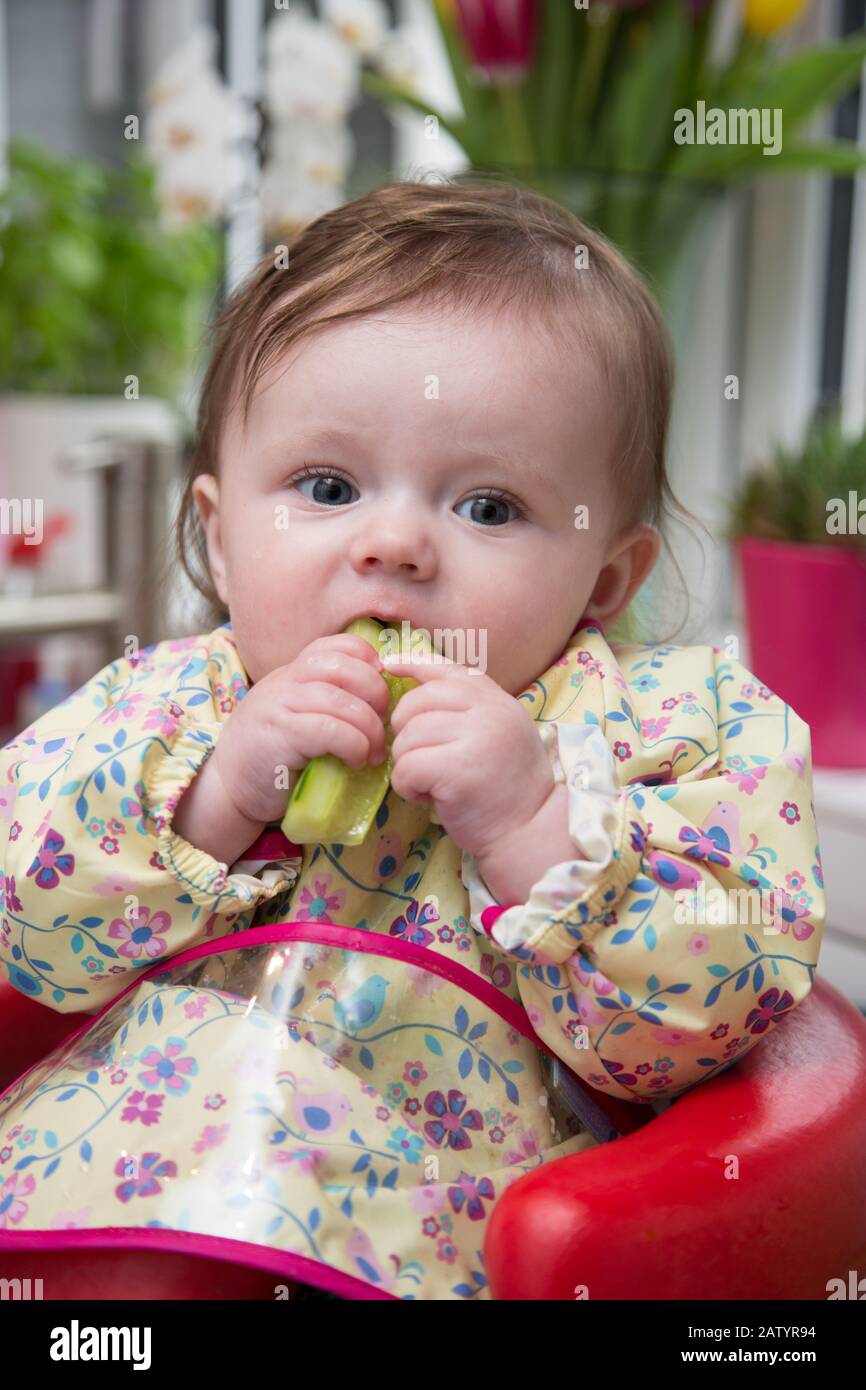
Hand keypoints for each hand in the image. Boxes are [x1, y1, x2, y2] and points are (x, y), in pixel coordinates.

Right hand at [210, 634, 390, 826]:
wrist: (226, 789)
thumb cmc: (272, 758)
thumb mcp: (298, 718)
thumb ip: (327, 704)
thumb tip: (383, 705)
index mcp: (292, 673)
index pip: (337, 645)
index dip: (368, 660)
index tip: (381, 691)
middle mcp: (284, 681)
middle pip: (344, 666)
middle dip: (376, 693)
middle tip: (385, 725)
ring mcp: (278, 705)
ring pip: (340, 700)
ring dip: (369, 728)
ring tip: (374, 753)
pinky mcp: (278, 735)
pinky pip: (329, 730)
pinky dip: (353, 745)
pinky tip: (356, 761)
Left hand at [382, 651, 555, 859]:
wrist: (530, 831)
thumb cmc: (507, 787)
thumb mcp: (498, 733)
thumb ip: (468, 708)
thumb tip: (415, 681)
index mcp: (497, 700)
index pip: (446, 669)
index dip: (413, 664)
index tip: (388, 667)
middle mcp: (490, 711)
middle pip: (417, 702)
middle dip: (405, 731)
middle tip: (421, 759)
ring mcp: (476, 738)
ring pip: (407, 737)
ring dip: (407, 764)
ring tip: (430, 784)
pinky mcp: (458, 770)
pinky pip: (406, 767)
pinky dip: (407, 787)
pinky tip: (427, 798)